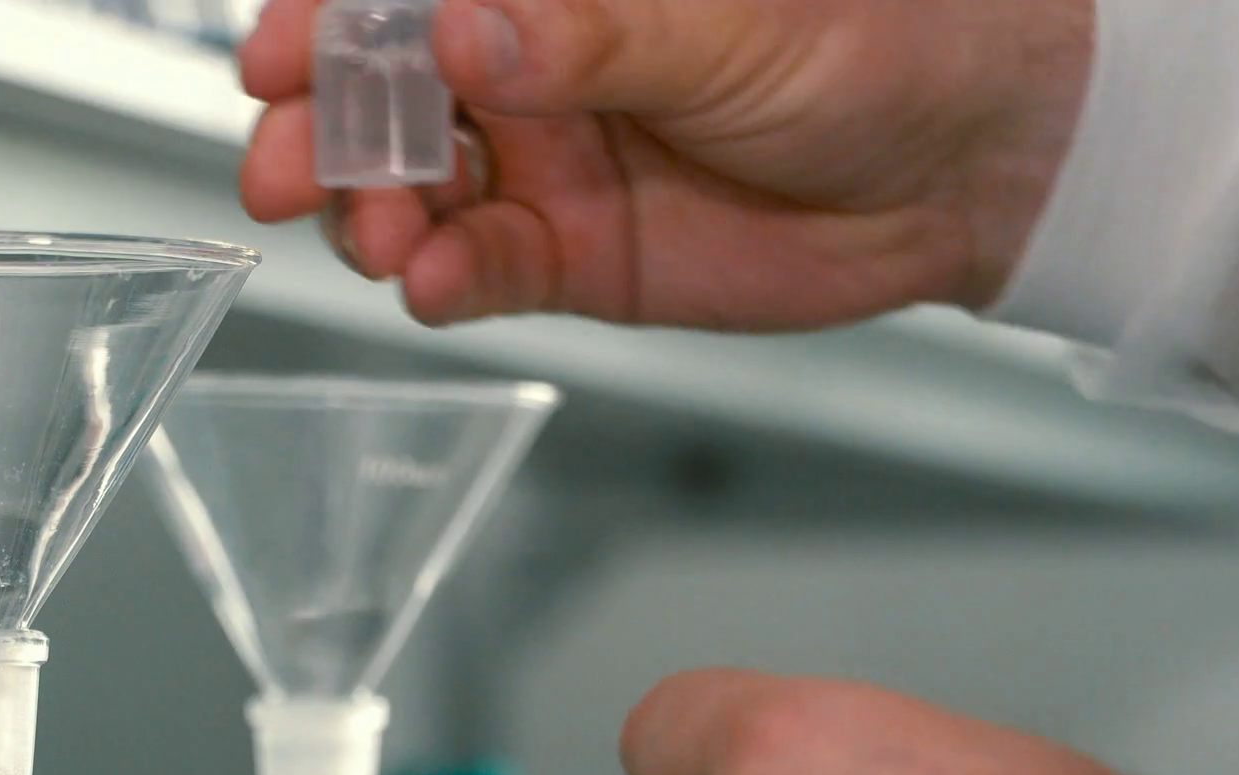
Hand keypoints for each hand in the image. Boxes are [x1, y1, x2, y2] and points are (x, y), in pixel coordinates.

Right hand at [237, 0, 1092, 330]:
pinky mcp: (569, 257)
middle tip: (285, 169)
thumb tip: (462, 31)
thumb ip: (593, 37)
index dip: (327, 18)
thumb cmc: (872, 45)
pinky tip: (432, 283)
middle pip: (378, 94)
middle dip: (319, 130)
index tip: (277, 55)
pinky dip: (444, 280)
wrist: (961, 168)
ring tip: (382, 237)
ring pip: (412, 190)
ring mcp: (541, 163)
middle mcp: (527, 66)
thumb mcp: (733, 31)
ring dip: (371, 215)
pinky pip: (480, 270)